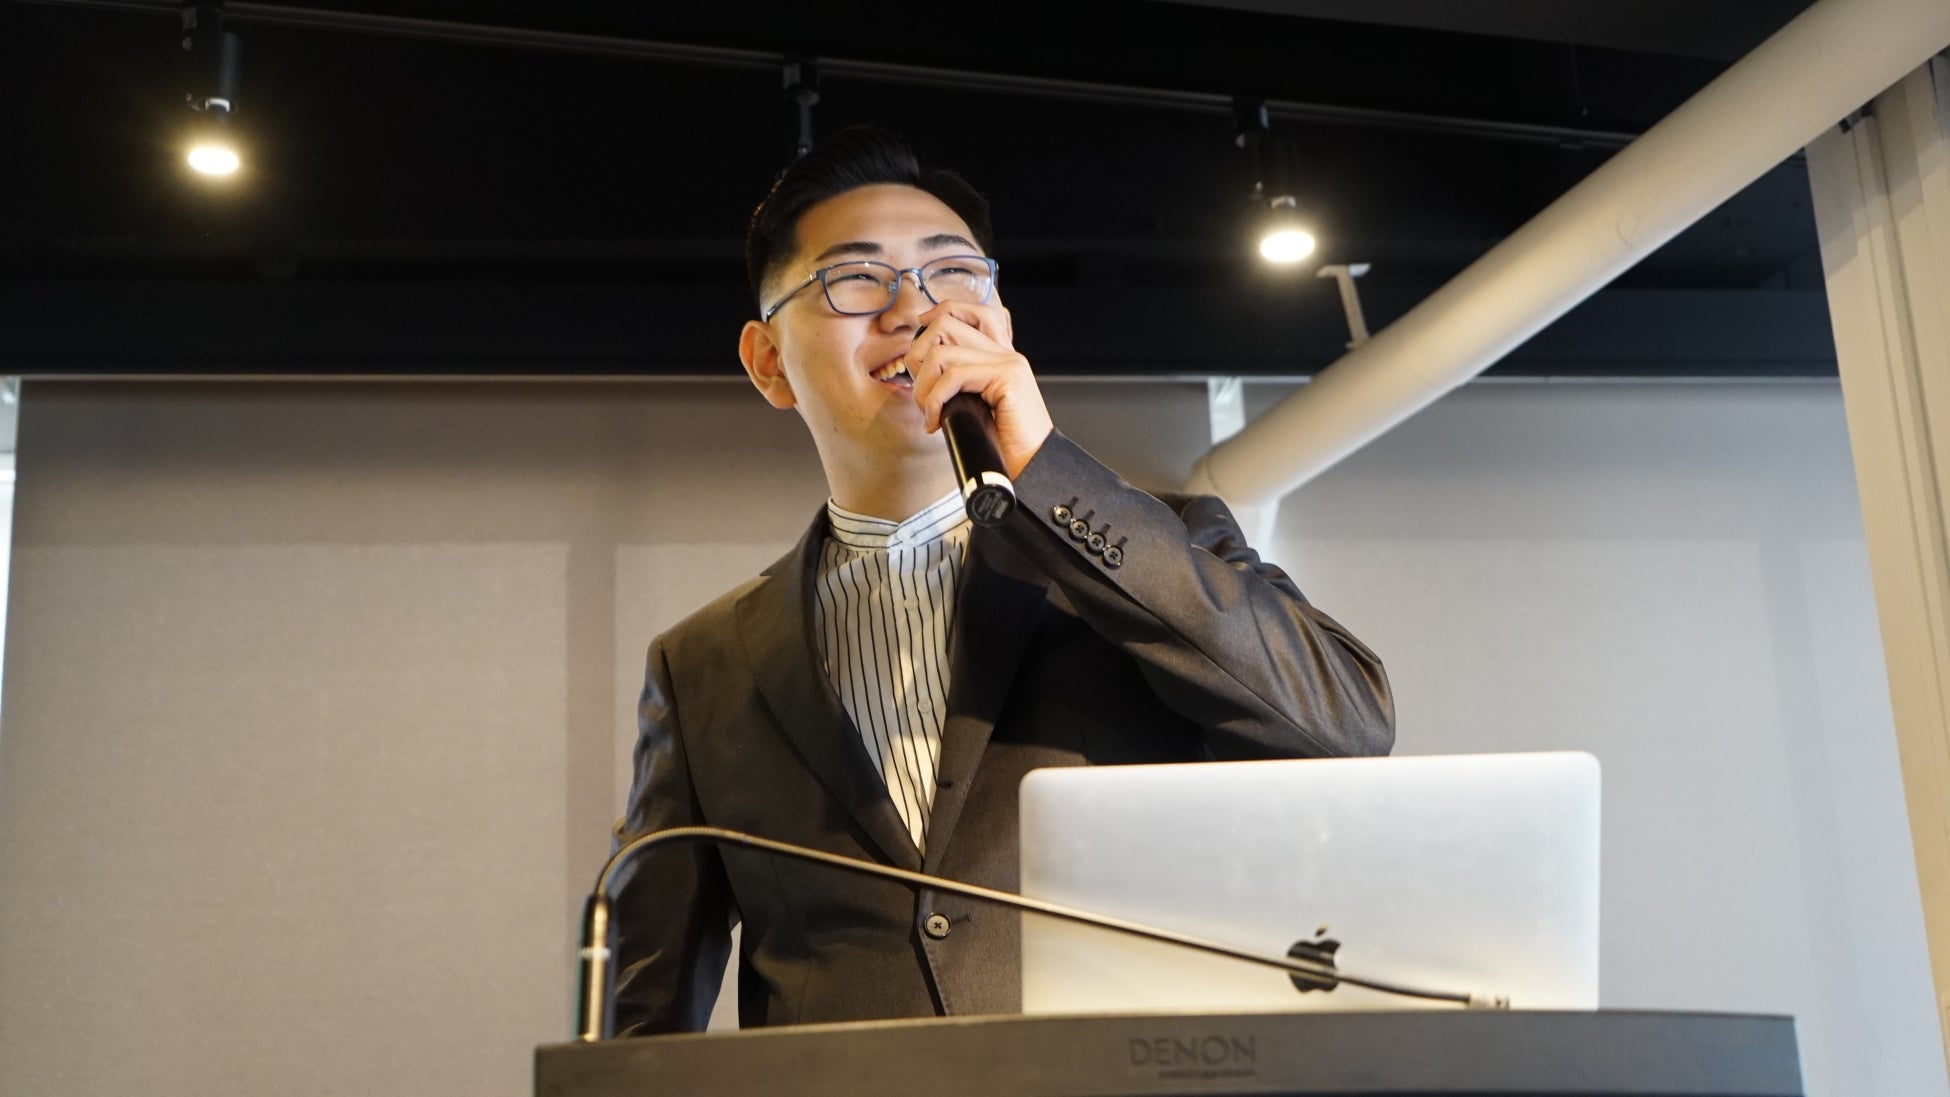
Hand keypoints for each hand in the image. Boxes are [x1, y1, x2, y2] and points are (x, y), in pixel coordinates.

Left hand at [904, 299, 1053, 478]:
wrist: (1031, 469)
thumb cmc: (1003, 447)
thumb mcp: (971, 408)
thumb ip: (956, 385)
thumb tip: (920, 372)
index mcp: (998, 356)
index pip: (966, 312)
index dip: (935, 317)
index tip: (918, 349)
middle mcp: (1005, 353)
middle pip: (946, 324)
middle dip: (918, 359)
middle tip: (921, 395)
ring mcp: (1008, 362)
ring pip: (942, 351)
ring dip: (923, 387)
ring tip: (929, 413)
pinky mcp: (1008, 376)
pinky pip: (953, 374)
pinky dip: (934, 399)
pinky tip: (937, 421)